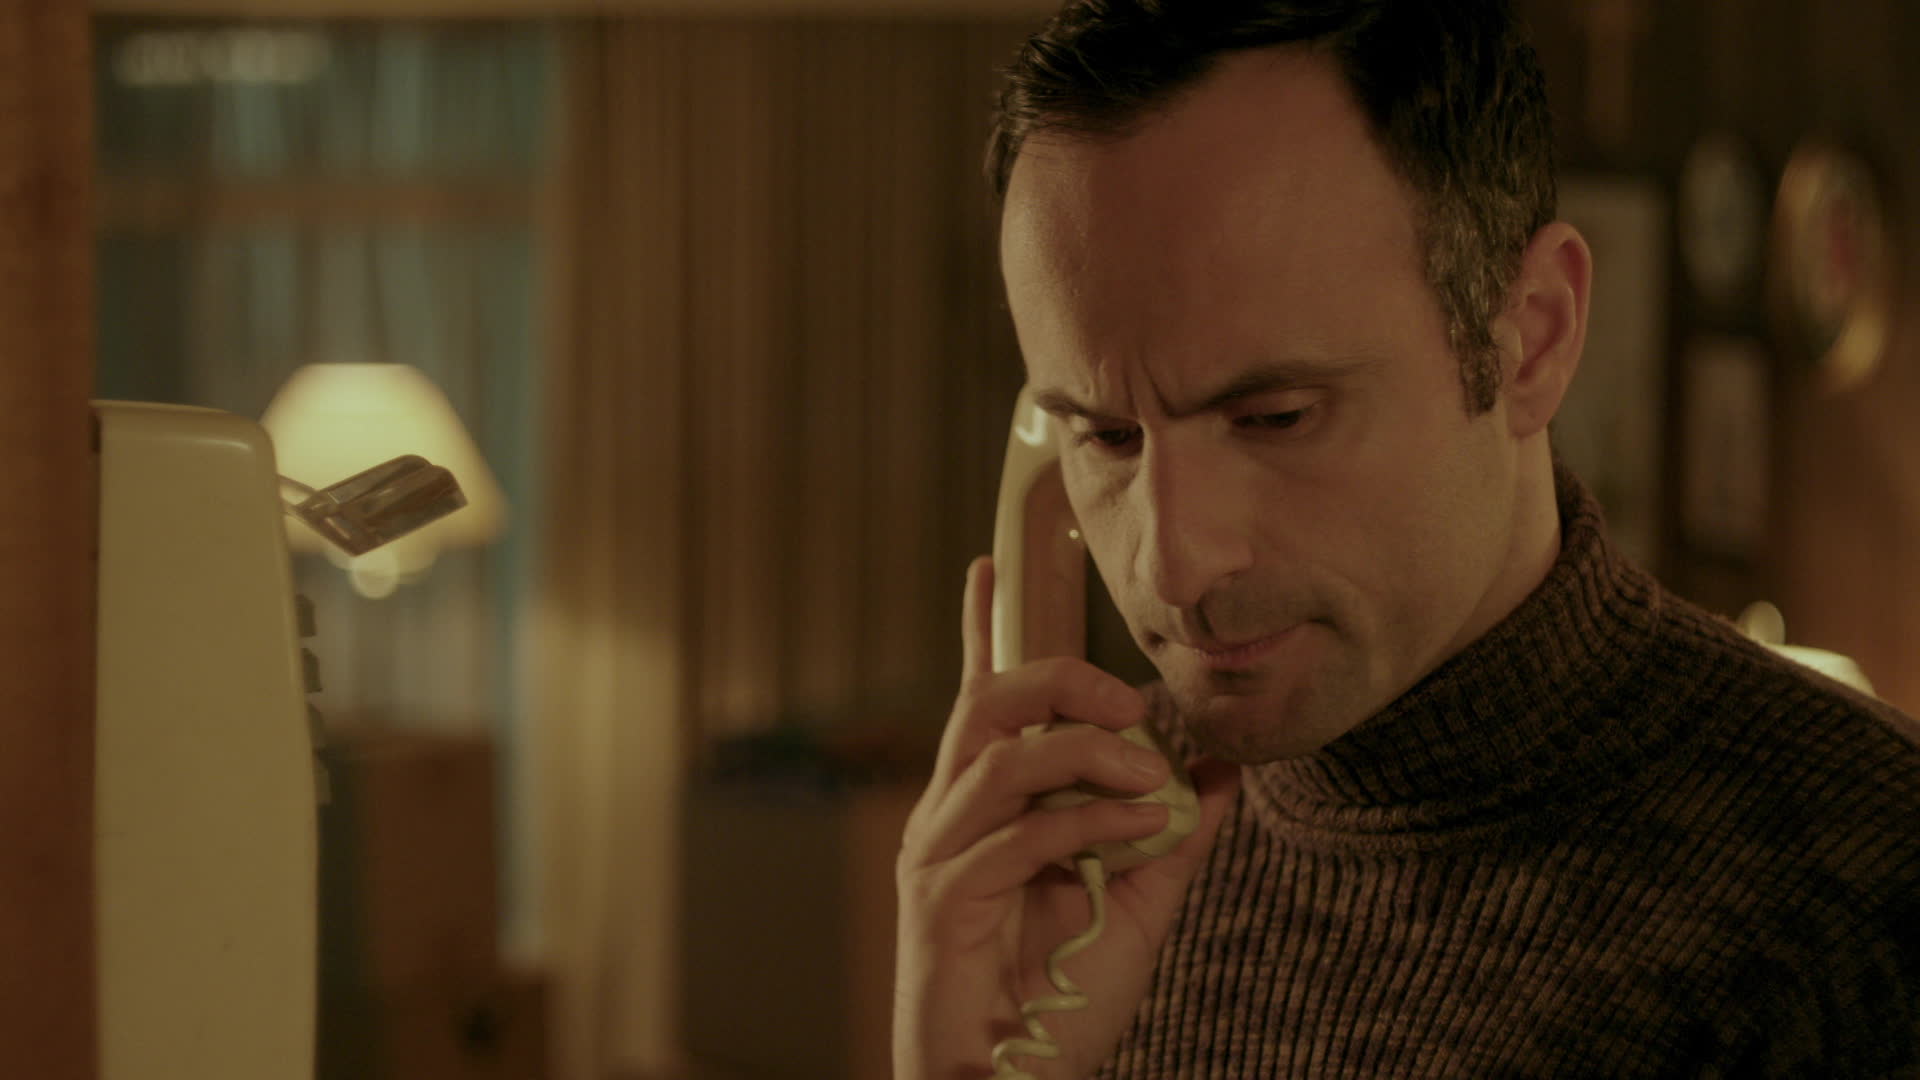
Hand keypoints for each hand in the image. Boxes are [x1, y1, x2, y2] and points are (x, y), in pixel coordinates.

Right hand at [893, 556, 1240, 1079]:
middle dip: (1061, 682)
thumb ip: (1170, 834)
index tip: (991, 565)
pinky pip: (1018, 833)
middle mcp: (952, 816)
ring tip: (1143, 777)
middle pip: (988, 704)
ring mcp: (941, 854)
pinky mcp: (942, 898)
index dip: (982, 630)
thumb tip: (1216, 769)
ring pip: (999, 756)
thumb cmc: (1058, 996)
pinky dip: (1086, 820)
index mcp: (987, 807)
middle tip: (1129, 705)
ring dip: (1085, 753)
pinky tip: (1132, 829)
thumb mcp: (1137, 902)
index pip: (981, 699)